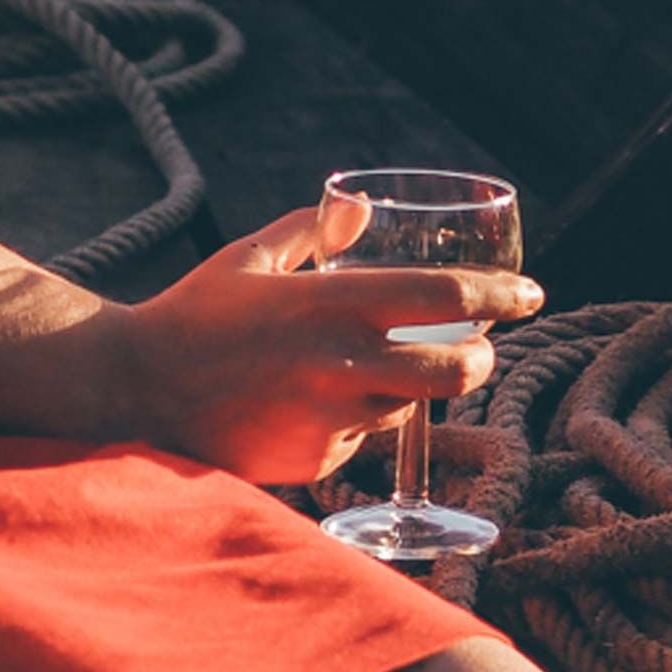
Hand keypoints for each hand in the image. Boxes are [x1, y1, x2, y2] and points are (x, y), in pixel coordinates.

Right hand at [108, 207, 544, 484]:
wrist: (139, 395)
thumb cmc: (197, 313)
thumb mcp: (254, 257)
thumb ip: (314, 230)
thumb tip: (363, 208)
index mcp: (333, 304)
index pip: (444, 296)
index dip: (498, 294)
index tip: (532, 294)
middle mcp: (343, 365)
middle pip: (453, 369)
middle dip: (480, 357)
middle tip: (481, 347)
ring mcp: (333, 421)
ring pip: (408, 406)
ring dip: (413, 388)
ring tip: (384, 365)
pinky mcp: (318, 463)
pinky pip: (361, 437)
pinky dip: (358, 419)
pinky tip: (315, 401)